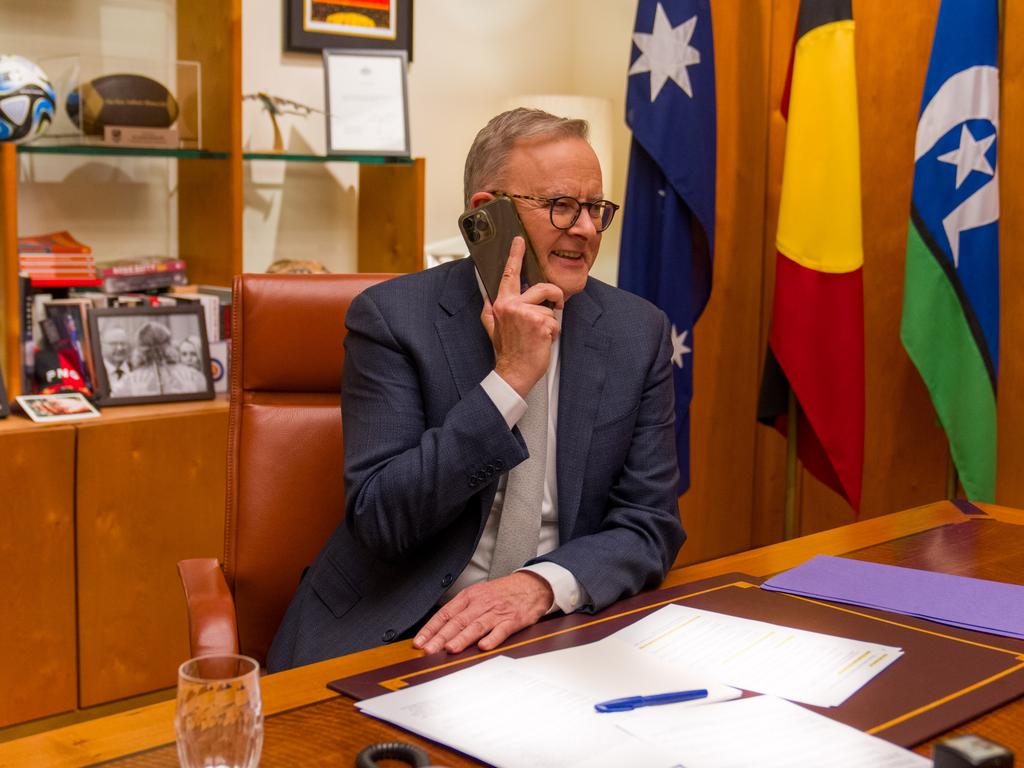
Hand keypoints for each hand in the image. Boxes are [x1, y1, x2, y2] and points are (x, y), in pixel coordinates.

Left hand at [413, 571, 552, 654]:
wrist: (531, 585)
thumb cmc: (502, 593)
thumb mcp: (479, 595)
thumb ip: (461, 611)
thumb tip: (439, 630)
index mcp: (470, 597)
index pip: (445, 613)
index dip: (431, 628)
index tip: (419, 641)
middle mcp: (481, 604)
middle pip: (458, 621)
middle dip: (441, 637)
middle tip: (428, 650)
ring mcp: (496, 612)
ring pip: (476, 626)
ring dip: (462, 638)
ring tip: (450, 649)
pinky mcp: (512, 620)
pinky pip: (501, 630)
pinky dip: (492, 639)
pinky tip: (483, 647)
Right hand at [480, 237, 563, 396]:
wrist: (514, 372)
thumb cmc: (507, 351)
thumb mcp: (492, 328)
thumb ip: (489, 309)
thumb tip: (488, 295)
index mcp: (501, 304)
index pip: (510, 275)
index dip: (515, 255)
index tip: (519, 241)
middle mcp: (513, 306)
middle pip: (542, 288)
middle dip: (553, 296)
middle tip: (555, 306)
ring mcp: (527, 314)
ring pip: (551, 307)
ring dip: (551, 321)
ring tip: (540, 334)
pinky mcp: (541, 324)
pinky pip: (556, 321)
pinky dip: (554, 332)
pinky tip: (542, 341)